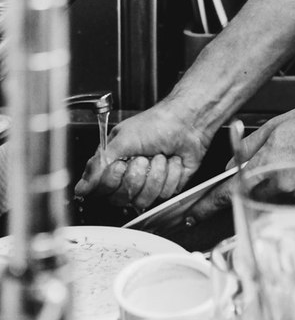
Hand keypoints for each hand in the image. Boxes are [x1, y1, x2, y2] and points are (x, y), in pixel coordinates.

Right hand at [74, 99, 211, 210]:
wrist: (188, 121)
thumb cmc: (157, 122)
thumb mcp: (123, 139)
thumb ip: (99, 165)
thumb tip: (81, 188)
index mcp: (114, 163)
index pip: (102, 190)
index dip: (112, 180)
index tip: (121, 164)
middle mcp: (129, 176)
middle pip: (123, 198)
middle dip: (136, 174)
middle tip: (143, 157)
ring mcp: (148, 183)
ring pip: (145, 198)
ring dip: (156, 173)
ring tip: (160, 155)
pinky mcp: (167, 186)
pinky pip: (165, 193)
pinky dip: (171, 173)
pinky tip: (173, 160)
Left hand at [184, 101, 294, 224]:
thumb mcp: (274, 126)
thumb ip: (248, 148)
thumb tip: (230, 164)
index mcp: (267, 166)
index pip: (228, 192)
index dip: (207, 207)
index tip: (193, 216)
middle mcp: (282, 187)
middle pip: (251, 201)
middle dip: (249, 193)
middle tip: (263, 176)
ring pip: (272, 205)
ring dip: (272, 192)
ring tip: (291, 168)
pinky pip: (293, 205)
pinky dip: (291, 194)